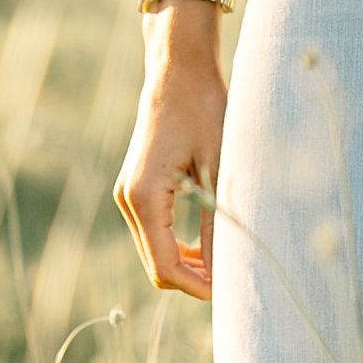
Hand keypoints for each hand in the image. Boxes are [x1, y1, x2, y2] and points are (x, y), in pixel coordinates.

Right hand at [115, 15, 226, 297]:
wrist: (178, 71)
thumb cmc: (204, 110)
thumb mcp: (219, 168)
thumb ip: (219, 223)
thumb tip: (226, 271)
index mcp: (144, 197)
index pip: (164, 266)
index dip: (197, 287)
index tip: (231, 291)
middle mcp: (128, 200)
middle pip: (156, 264)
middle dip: (193, 279)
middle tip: (235, 281)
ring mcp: (128, 193)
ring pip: (153, 250)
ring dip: (186, 264)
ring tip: (226, 263)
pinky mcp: (135, 187)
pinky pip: (153, 231)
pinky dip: (178, 245)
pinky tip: (208, 244)